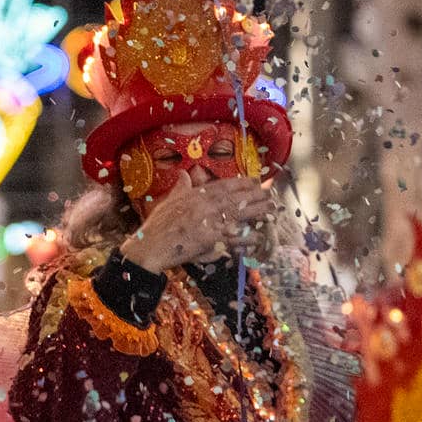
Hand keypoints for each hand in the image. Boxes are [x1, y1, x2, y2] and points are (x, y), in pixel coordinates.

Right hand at [122, 178, 274, 273]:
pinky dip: (248, 238)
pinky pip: (235, 238)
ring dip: (258, 212)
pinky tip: (260, 236)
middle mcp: (204, 206)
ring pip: (239, 215)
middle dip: (255, 195)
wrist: (149, 247)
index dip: (242, 182)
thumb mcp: (168, 202)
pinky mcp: (211, 240)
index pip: (223, 186)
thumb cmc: (156, 226)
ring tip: (272, 210)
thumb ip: (180, 188)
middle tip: (270, 194)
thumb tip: (184, 174)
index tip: (255, 181)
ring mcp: (209, 223)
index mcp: (195, 195)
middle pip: (236, 198)